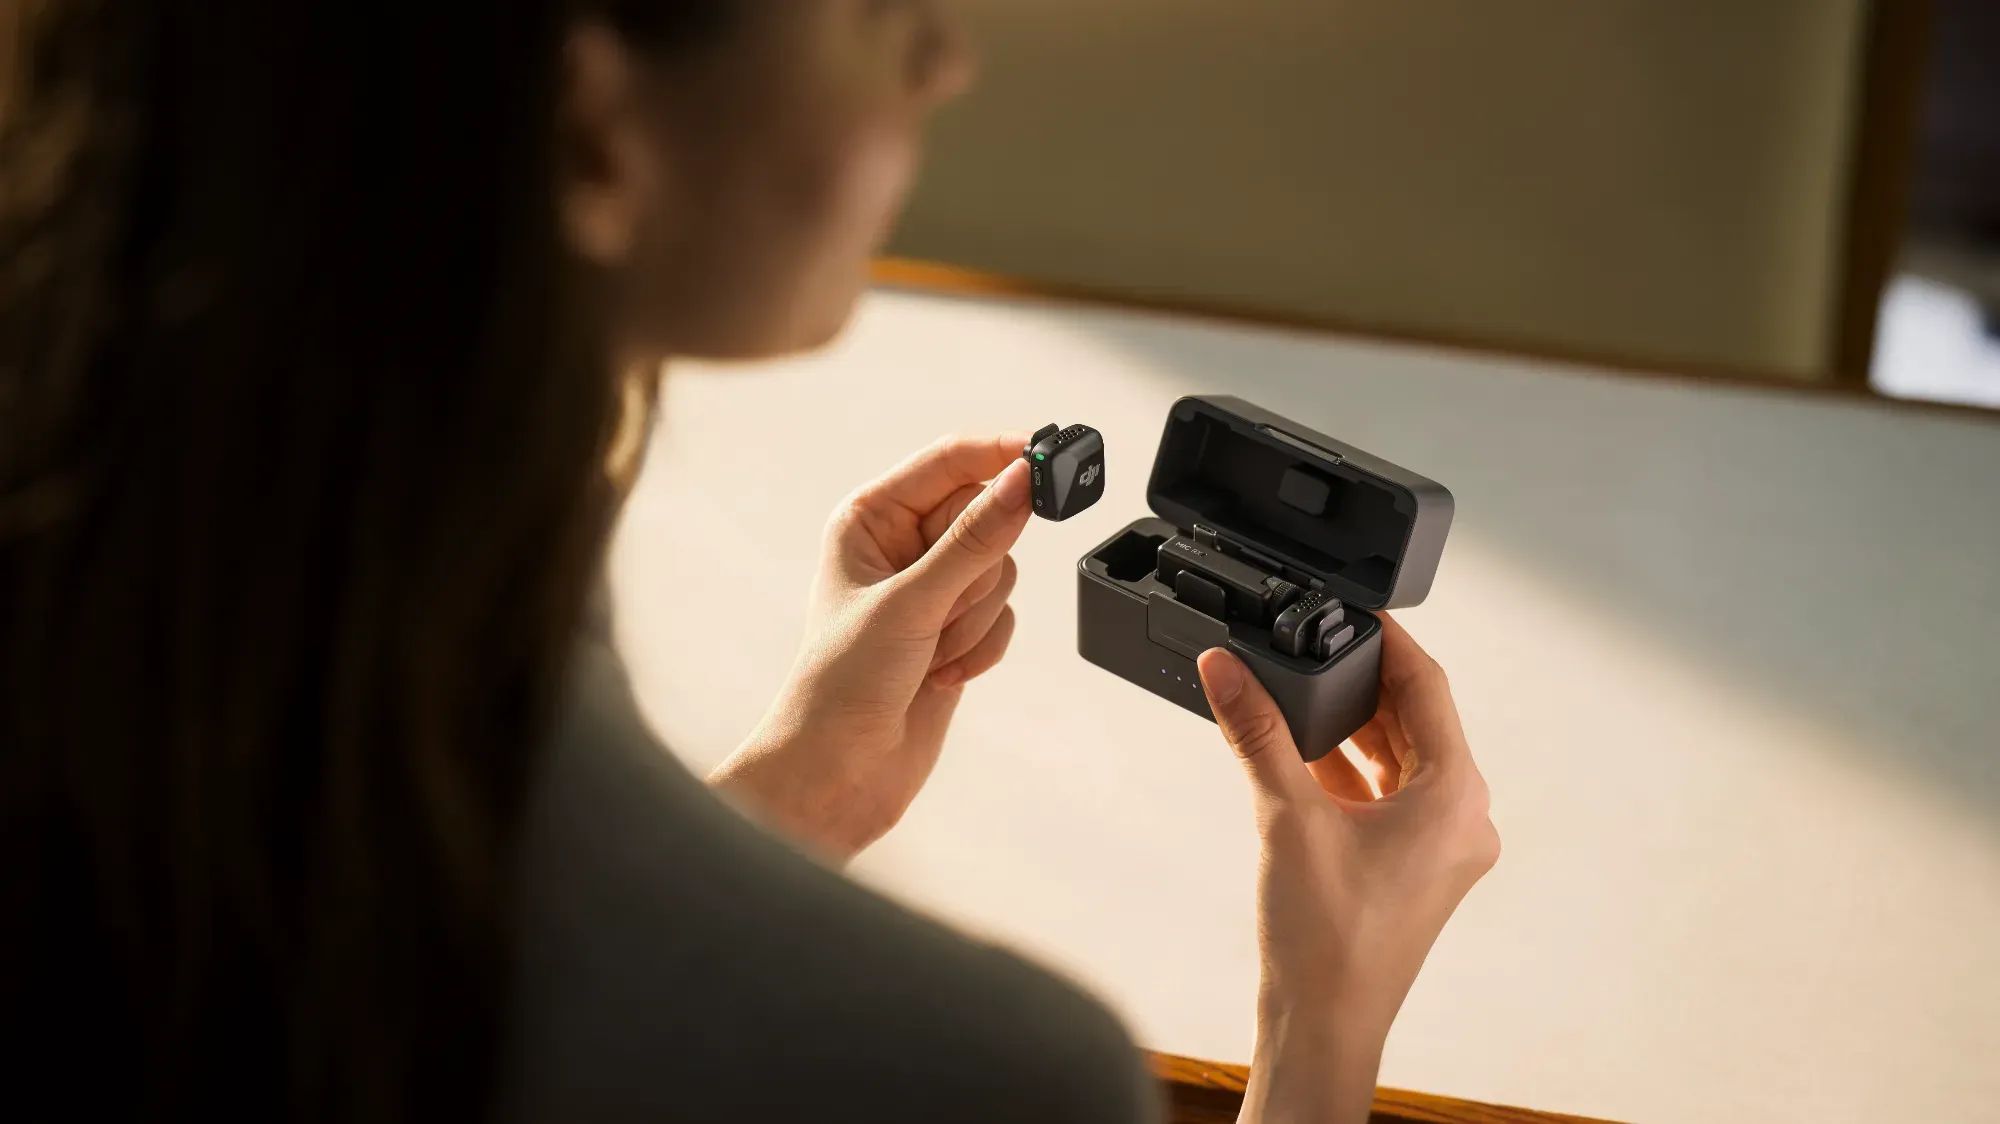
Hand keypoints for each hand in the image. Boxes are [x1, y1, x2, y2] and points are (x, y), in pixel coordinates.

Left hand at [710, 433, 1031, 860]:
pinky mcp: (957, 629)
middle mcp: (902, 546)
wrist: (839, 772)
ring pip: (1001, 571)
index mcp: (870, 518)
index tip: (1047, 458)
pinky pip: (1004, 615)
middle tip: (944, 607)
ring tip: (932, 653)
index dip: (1000, 455)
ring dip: (975, 619)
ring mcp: (932, 589)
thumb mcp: (911, 602)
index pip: (950, 460)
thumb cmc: (840, 684)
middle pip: (987, 517)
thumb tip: (1022, 481)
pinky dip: (982, 647)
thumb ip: (975, 539)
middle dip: (974, 573)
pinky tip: (943, 673)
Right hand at [1195, 614, 1499, 1123]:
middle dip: (1364, 684)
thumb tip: (1228, 669)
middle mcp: (1462, 819)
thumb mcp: (1286, 817)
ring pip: (1401, 760)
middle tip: (1318, 645)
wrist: (1324, 1027)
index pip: (1428, 687)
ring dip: (1354, 729)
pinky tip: (1302, 755)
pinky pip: (1388, 797)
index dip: (1390, 640)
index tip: (1356, 610)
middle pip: (1417, 721)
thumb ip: (1256, 732)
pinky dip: (1350, 771)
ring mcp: (1439, 847)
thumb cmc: (1328, 946)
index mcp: (1457, 798)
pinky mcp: (1412, 868)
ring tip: (1303, 696)